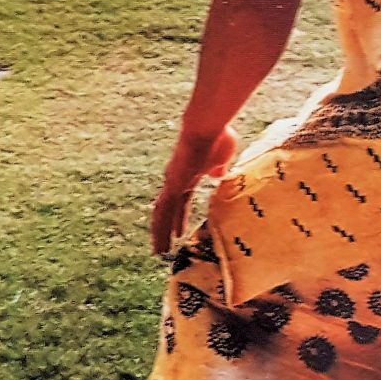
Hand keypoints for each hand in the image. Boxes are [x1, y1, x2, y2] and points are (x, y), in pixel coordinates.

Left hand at [152, 126, 236, 254]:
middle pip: (165, 211)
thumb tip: (217, 176)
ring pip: (161, 215)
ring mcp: (172, 183)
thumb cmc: (217, 138)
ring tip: (158, 252)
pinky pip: (164, 213)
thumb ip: (218, 168)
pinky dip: (161, 229)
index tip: (178, 232)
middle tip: (161, 248)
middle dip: (164, 229)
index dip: (178, 218)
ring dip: (159, 234)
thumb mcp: (222, 158)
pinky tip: (161, 242)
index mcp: (187, 176)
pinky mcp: (173, 186)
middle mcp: (175, 181)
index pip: (180, 202)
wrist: (207, 127)